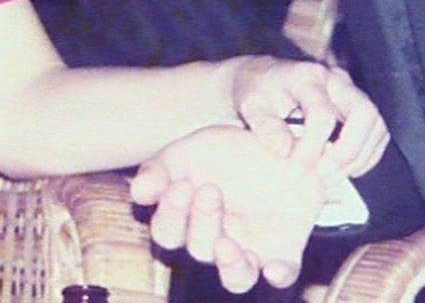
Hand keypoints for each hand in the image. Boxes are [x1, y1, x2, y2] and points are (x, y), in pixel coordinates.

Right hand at [131, 125, 322, 291]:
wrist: (275, 147)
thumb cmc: (224, 152)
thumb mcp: (191, 148)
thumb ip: (161, 168)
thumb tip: (140, 190)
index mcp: (188, 221)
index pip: (167, 232)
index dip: (171, 214)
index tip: (181, 184)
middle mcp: (216, 242)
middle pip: (199, 250)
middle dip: (202, 221)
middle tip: (210, 189)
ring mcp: (251, 250)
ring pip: (237, 278)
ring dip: (231, 266)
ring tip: (229, 246)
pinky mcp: (284, 251)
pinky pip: (284, 272)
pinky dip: (280, 273)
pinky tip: (275, 268)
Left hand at [228, 57, 389, 179]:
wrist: (263, 80)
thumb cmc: (258, 93)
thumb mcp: (251, 106)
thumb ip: (266, 126)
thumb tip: (285, 151)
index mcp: (308, 76)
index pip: (323, 114)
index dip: (313, 146)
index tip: (297, 169)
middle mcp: (336, 80)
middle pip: (365, 112)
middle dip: (349, 150)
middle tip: (324, 175)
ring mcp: (351, 92)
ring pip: (376, 124)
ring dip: (360, 156)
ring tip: (332, 177)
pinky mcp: (359, 107)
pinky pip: (377, 133)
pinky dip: (365, 156)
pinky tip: (344, 171)